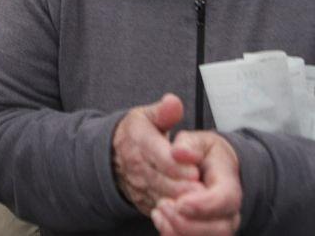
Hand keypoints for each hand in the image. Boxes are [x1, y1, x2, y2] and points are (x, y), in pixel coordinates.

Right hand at [112, 93, 200, 215]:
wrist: (111, 155)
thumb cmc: (136, 134)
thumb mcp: (146, 116)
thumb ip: (163, 111)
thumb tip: (173, 102)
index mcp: (139, 140)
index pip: (159, 155)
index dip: (177, 165)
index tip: (195, 170)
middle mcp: (137, 165)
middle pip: (161, 179)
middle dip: (182, 187)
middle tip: (203, 191)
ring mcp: (139, 185)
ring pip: (160, 197)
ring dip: (180, 202)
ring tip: (200, 203)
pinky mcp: (143, 201)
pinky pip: (158, 210)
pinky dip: (173, 213)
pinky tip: (189, 214)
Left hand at [152, 131, 241, 235]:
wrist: (210, 166)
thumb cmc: (203, 152)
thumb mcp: (196, 140)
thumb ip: (187, 144)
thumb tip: (179, 153)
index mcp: (228, 182)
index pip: (225, 199)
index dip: (203, 205)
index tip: (179, 202)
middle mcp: (229, 210)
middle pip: (220, 229)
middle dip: (188, 223)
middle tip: (162, 205)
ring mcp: (220, 224)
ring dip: (179, 232)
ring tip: (159, 211)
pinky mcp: (206, 232)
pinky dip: (174, 235)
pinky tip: (159, 219)